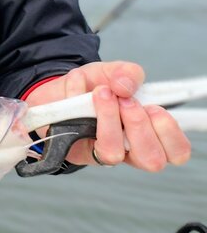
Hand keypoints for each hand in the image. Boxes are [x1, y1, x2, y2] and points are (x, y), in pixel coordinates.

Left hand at [26, 62, 191, 171]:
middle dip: (141, 127)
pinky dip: (77, 105)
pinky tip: (78, 90)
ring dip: (109, 119)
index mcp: (148, 135)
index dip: (171, 135)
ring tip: (102, 93)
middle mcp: (126, 149)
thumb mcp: (115, 73)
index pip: (176, 152)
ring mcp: (97, 151)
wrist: (55, 90)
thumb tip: (125, 85)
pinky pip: (75, 135)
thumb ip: (128, 73)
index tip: (155, 109)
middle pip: (150, 160)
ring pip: (112, 153)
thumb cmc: (93, 87)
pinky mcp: (69, 147)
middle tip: (127, 102)